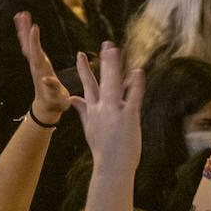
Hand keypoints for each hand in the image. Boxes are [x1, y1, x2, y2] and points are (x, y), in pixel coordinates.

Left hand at [14, 11, 71, 122]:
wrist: (47, 107)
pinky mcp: (37, 63)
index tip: (34, 27)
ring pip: (27, 44)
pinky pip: (30, 46)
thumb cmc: (55, 102)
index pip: (36, 52)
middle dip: (25, 30)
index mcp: (42, 70)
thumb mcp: (57, 97)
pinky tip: (28, 27)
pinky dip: (29, 36)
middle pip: (28, 45)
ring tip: (21, 15)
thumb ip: (52, 87)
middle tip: (21, 14)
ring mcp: (35, 63)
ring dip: (24, 30)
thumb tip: (46, 79)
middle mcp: (36, 64)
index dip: (35, 40)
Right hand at [72, 43, 142, 175]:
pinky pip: (132, 97)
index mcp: (93, 111)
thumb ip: (83, 111)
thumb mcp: (89, 128)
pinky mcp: (128, 116)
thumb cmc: (103, 150)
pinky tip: (137, 71)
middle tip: (106, 45)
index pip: (87, 86)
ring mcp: (114, 111)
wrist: (111, 166)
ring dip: (113, 66)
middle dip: (103, 62)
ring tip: (114, 49)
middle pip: (100, 80)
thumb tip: (73, 99)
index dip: (83, 69)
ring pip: (113, 83)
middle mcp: (102, 108)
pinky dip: (135, 84)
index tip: (80, 55)